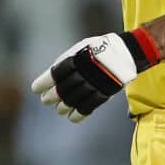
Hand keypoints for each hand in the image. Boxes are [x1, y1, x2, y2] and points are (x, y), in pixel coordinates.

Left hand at [31, 30, 160, 122]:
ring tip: (60, 108)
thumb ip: (66, 60)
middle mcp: (83, 72)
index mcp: (76, 59)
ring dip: (62, 107)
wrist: (127, 51)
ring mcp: (94, 84)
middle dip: (50, 97)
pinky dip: (78, 115)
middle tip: (47, 100)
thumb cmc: (100, 48)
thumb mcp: (81, 47)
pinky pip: (88, 108)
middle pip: (60, 91)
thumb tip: (50, 77)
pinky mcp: (104, 93)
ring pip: (72, 102)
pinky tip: (72, 116)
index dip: (42, 84)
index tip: (36, 89)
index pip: (53, 75)